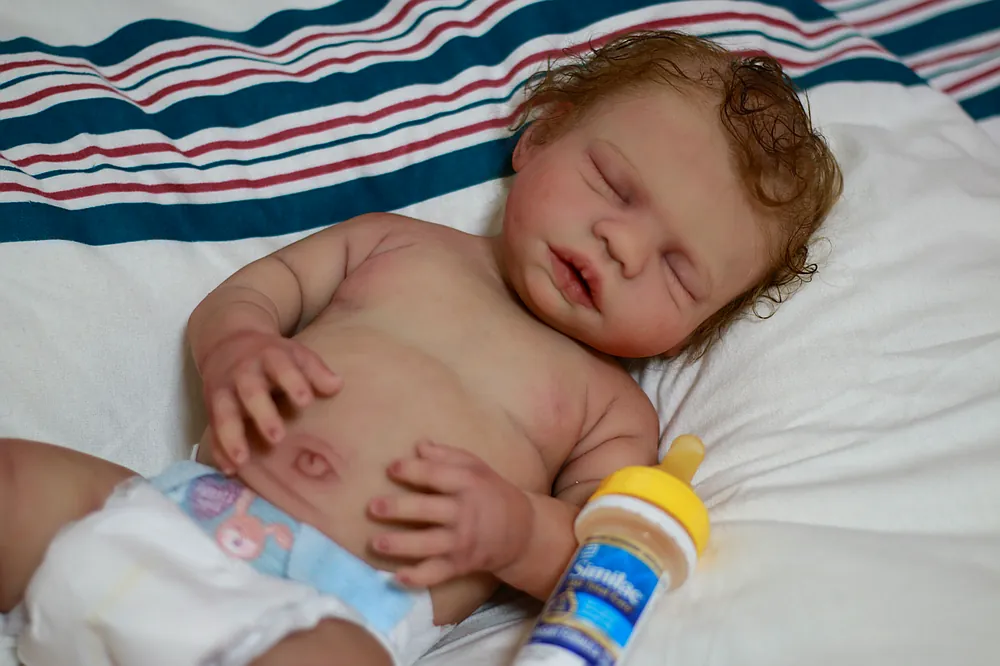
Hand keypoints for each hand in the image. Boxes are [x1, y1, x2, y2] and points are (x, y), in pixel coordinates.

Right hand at [200, 331, 341, 470]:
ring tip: (243, 461)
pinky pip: (212, 430)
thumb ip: (316, 371)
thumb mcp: (296, 354)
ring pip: (224, 414)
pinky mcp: (211, 408)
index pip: (281, 367)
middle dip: (262, 414)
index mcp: (269, 357)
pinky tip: (229, 469)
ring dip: (231, 437)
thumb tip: (337, 385)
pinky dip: (217, 449)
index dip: (293, 383)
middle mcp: (243, 374)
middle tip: (278, 438)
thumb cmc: (273, 356)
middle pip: (250, 393)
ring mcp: (224, 391)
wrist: (228, 342)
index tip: (306, 401)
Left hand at [368, 441, 533, 587]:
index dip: (412, 470)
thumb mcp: (475, 467)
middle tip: (373, 507)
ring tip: (376, 543)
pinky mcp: (460, 565)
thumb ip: (446, 455)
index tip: (391, 468)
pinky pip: (436, 574)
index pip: (436, 475)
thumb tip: (418, 445)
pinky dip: (418, 578)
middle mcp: (464, 513)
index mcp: (467, 484)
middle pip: (427, 510)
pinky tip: (396, 578)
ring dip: (401, 545)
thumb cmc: (490, 492)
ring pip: (428, 544)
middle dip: (399, 508)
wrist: (520, 531)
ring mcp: (462, 542)